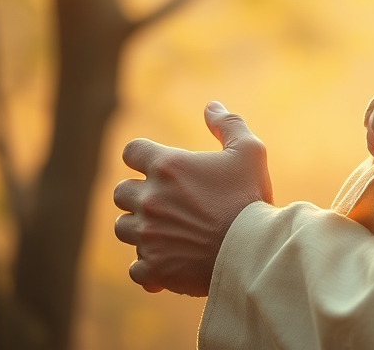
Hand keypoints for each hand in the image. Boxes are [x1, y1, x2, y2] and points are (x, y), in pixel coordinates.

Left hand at [113, 101, 272, 295]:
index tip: (156, 165)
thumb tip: (211, 106)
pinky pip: (135, 267)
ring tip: (166, 231)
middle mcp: (149, 199)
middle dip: (137, 194)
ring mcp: (147, 235)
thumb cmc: (250, 196)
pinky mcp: (153, 267)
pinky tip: (168, 261)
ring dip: (139, 228)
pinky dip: (148, 265)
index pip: (131, 151)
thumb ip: (228, 124)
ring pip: (123, 229)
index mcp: (168, 167)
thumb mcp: (249, 151)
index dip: (141, 155)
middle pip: (120, 192)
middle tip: (163, 200)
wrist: (252, 249)